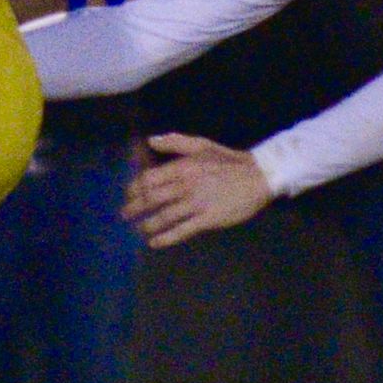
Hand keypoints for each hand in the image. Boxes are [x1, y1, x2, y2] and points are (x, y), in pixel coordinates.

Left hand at [122, 132, 276, 247]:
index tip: (128, 195)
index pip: (149, 179)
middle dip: (134, 208)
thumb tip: (151, 140)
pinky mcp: (207, 219)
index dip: (134, 188)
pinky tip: (155, 243)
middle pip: (152, 199)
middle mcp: (185, 185)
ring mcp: (196, 203)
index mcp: (182, 167)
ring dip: (147, 224)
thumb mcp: (201, 145)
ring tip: (139, 229)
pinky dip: (165, 238)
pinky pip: (182, 231)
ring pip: (164, 216)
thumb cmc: (228, 160)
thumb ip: (175, 142)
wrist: (258, 177)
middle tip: (124, 215)